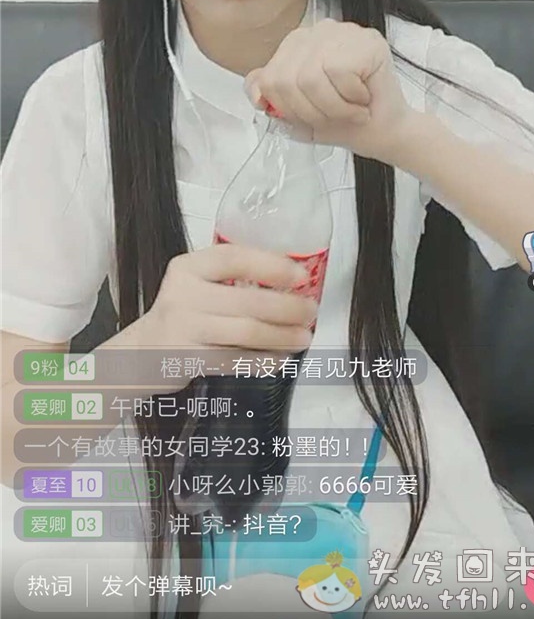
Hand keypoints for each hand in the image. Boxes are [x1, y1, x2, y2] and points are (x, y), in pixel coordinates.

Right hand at [145, 245, 317, 377]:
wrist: (137, 354)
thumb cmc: (179, 315)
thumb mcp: (194, 285)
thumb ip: (229, 280)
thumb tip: (289, 282)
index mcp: (188, 268)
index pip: (233, 258)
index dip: (271, 265)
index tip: (300, 274)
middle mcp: (183, 294)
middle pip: (247, 299)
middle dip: (287, 307)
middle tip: (310, 311)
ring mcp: (184, 328)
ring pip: (246, 332)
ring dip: (281, 336)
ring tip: (303, 336)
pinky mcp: (187, 359)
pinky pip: (235, 360)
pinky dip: (263, 360)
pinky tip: (280, 358)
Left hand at [244, 18, 413, 163]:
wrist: (385, 133)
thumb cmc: (346, 122)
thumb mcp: (296, 114)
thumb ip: (270, 96)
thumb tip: (256, 94)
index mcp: (297, 45)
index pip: (269, 78)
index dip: (287, 108)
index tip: (311, 118)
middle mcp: (318, 32)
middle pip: (286, 79)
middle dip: (309, 111)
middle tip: (334, 117)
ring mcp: (343, 31)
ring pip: (310, 77)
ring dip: (332, 108)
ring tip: (350, 110)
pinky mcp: (366, 40)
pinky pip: (338, 72)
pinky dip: (350, 98)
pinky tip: (363, 99)